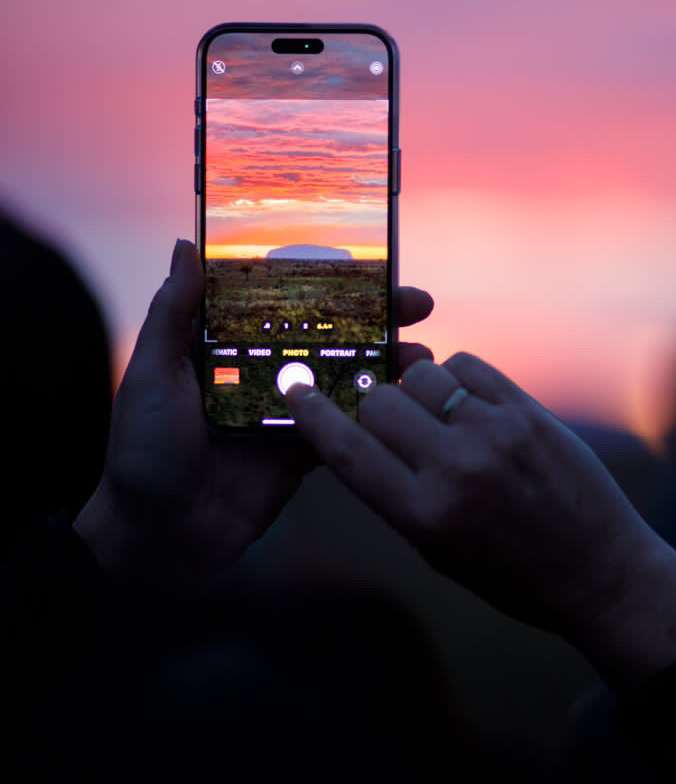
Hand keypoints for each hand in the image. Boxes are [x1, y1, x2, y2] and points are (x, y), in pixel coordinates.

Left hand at [75, 240, 434, 584]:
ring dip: (385, 365)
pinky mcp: (303, 453)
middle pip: (326, 335)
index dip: (326, 283)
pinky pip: (343, 428)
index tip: (369, 267)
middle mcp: (261, 373)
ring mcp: (286, 413)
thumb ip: (173, 313)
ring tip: (423, 355)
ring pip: (344, 378)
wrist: (158, 535)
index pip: (284, 303)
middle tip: (418, 304)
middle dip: (374, 319)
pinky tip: (409, 401)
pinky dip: (375, 415)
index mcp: (226, 347)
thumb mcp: (153, 372)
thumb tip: (185, 248)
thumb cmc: (144, 450)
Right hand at [286, 353, 675, 686]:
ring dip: (417, 388)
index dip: (314, 416)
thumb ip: (397, 492)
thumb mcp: (438, 552)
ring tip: (434, 413)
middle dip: (372, 405)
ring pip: (423, 374)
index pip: (347, 451)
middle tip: (384, 415)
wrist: (598, 572)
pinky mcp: (530, 413)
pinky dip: (457, 378)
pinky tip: (467, 403)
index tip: (296, 391)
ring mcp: (496, 435)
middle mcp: (456, 470)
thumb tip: (362, 428)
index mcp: (423, 516)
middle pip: (380, 402)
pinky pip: (469, 367)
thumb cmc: (511, 573)